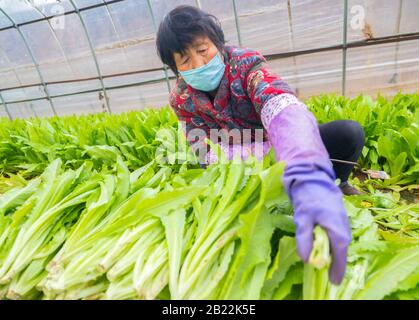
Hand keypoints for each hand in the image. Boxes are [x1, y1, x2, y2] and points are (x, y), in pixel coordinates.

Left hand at [284, 162, 351, 283]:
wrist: (313, 177)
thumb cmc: (308, 197)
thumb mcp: (303, 218)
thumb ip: (304, 238)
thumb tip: (306, 258)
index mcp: (336, 227)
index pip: (340, 252)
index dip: (338, 268)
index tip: (335, 281)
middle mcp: (343, 225)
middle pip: (342, 249)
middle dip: (337, 264)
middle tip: (331, 278)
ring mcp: (342, 221)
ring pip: (341, 242)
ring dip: (336, 255)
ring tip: (329, 268)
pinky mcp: (338, 218)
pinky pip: (339, 236)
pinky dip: (334, 245)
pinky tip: (327, 249)